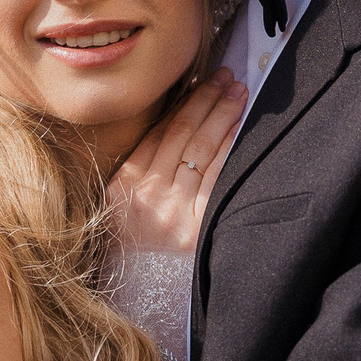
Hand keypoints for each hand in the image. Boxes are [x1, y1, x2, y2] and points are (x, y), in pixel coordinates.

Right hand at [108, 70, 244, 253]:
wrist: (128, 283)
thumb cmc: (126, 235)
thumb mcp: (121, 195)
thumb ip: (143, 160)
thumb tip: (180, 114)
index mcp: (126, 182)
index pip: (161, 131)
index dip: (186, 102)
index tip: (205, 79)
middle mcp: (149, 195)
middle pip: (183, 136)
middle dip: (208, 101)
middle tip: (229, 77)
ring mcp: (174, 212)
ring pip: (200, 153)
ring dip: (223, 119)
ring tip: (239, 94)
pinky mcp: (195, 230)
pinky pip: (215, 181)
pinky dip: (227, 151)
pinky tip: (238, 131)